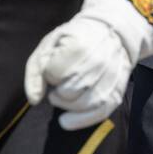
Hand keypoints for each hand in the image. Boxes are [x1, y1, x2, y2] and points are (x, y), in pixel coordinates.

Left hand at [25, 0, 152, 130]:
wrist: (111, 32)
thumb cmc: (75, 39)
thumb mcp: (50, 44)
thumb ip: (36, 71)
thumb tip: (34, 99)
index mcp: (80, 47)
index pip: (54, 73)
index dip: (50, 71)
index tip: (56, 63)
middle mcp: (99, 63)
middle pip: (67, 92)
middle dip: (58, 90)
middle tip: (60, 80)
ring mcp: (111, 78)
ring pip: (81, 105)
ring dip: (66, 104)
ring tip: (65, 91)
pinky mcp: (118, 91)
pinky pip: (99, 113)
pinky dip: (81, 121)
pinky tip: (65, 121)